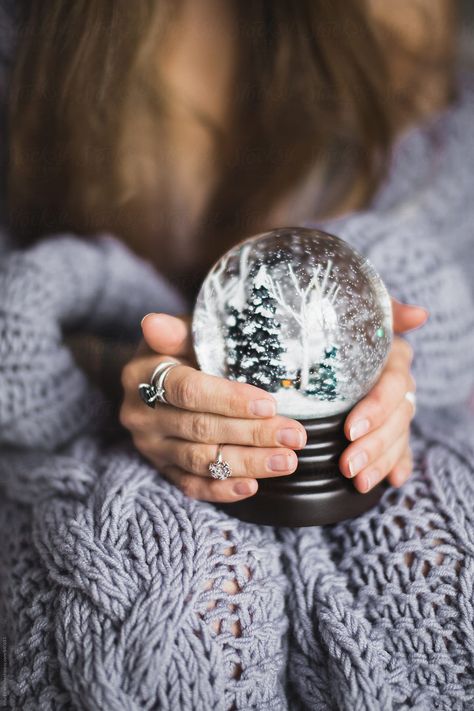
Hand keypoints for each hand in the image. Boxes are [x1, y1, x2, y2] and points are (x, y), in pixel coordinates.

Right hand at [119, 313, 307, 501]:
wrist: (159, 378)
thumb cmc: (184, 349)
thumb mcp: (184, 333)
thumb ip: (177, 330)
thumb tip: (154, 321)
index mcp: (143, 375)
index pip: (188, 390)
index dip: (229, 400)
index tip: (270, 406)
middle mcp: (140, 414)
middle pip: (200, 428)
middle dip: (252, 434)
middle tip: (295, 436)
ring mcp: (150, 446)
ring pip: (199, 461)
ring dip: (247, 463)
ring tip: (286, 461)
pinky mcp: (160, 468)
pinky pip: (190, 486)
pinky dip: (221, 489)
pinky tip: (252, 486)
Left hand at [338, 299, 427, 492]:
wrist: (329, 322)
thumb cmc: (339, 315)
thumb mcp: (357, 309)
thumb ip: (387, 311)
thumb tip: (420, 314)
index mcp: (393, 357)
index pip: (392, 387)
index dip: (375, 409)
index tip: (349, 430)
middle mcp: (398, 383)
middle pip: (395, 418)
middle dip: (373, 445)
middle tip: (347, 466)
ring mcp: (396, 405)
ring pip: (397, 437)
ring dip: (381, 462)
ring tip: (358, 482)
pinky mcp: (389, 424)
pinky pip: (401, 448)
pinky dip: (398, 464)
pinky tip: (394, 482)